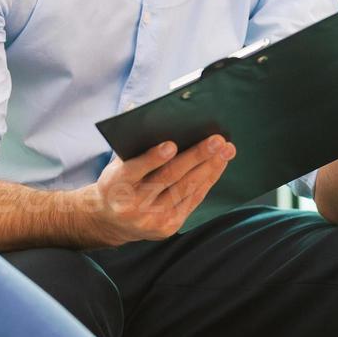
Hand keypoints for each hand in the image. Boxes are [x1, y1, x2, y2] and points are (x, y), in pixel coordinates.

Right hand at [83, 135, 235, 245]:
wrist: (112, 221)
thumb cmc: (118, 183)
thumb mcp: (115, 164)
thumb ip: (130, 143)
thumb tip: (143, 111)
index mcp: (116, 184)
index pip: (135, 169)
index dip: (153, 158)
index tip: (171, 145)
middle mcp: (134, 204)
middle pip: (168, 178)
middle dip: (195, 157)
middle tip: (216, 141)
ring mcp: (152, 218)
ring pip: (185, 188)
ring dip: (209, 167)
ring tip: (225, 150)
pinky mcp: (168, 226)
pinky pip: (192, 200)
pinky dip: (207, 180)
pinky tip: (218, 165)